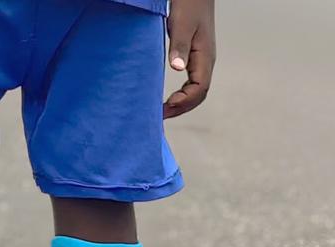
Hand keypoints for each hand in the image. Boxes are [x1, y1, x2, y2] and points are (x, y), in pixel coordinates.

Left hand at [164, 0, 215, 117]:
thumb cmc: (188, 5)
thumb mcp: (181, 25)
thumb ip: (179, 46)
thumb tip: (177, 68)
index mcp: (205, 57)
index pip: (199, 89)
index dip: (183, 101)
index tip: (165, 106)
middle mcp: (206, 61)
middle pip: (199, 94)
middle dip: (181, 108)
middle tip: (159, 117)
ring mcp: (202, 60)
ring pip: (196, 90)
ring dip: (182, 104)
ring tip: (163, 112)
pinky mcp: (195, 57)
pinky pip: (192, 83)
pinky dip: (182, 94)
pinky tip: (169, 98)